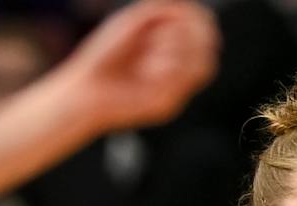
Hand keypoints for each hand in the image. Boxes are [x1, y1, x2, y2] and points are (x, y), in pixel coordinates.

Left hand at [65, 0, 219, 132]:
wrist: (86, 88)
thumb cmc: (104, 55)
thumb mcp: (132, 22)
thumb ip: (161, 9)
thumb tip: (186, 7)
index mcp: (172, 45)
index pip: (205, 29)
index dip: (200, 19)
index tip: (183, 11)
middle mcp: (178, 68)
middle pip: (210, 45)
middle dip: (189, 33)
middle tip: (163, 34)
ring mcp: (177, 88)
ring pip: (203, 63)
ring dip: (179, 50)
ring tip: (151, 53)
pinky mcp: (169, 105)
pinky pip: (183, 81)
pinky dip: (166, 67)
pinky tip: (146, 70)